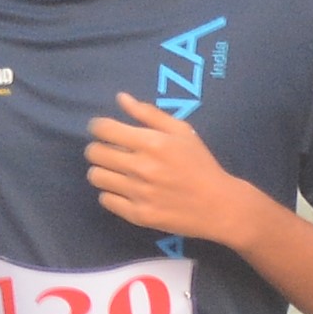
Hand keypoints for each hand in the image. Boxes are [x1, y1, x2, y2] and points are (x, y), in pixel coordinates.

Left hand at [85, 93, 264, 249]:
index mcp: (152, 142)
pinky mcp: (138, 215)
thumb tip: (121, 98)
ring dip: (101, 170)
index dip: (97, 127)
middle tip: (109, 151)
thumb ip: (149, 113)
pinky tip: (124, 190)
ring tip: (115, 171)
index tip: (102, 130)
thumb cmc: (200, 163)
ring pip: (96, 176)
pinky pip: (105, 200)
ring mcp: (138, 193)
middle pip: (94, 153)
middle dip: (97, 148)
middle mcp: (141, 167)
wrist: (218, 205)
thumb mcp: (181, 131)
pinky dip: (110, 193)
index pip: (104, 129)